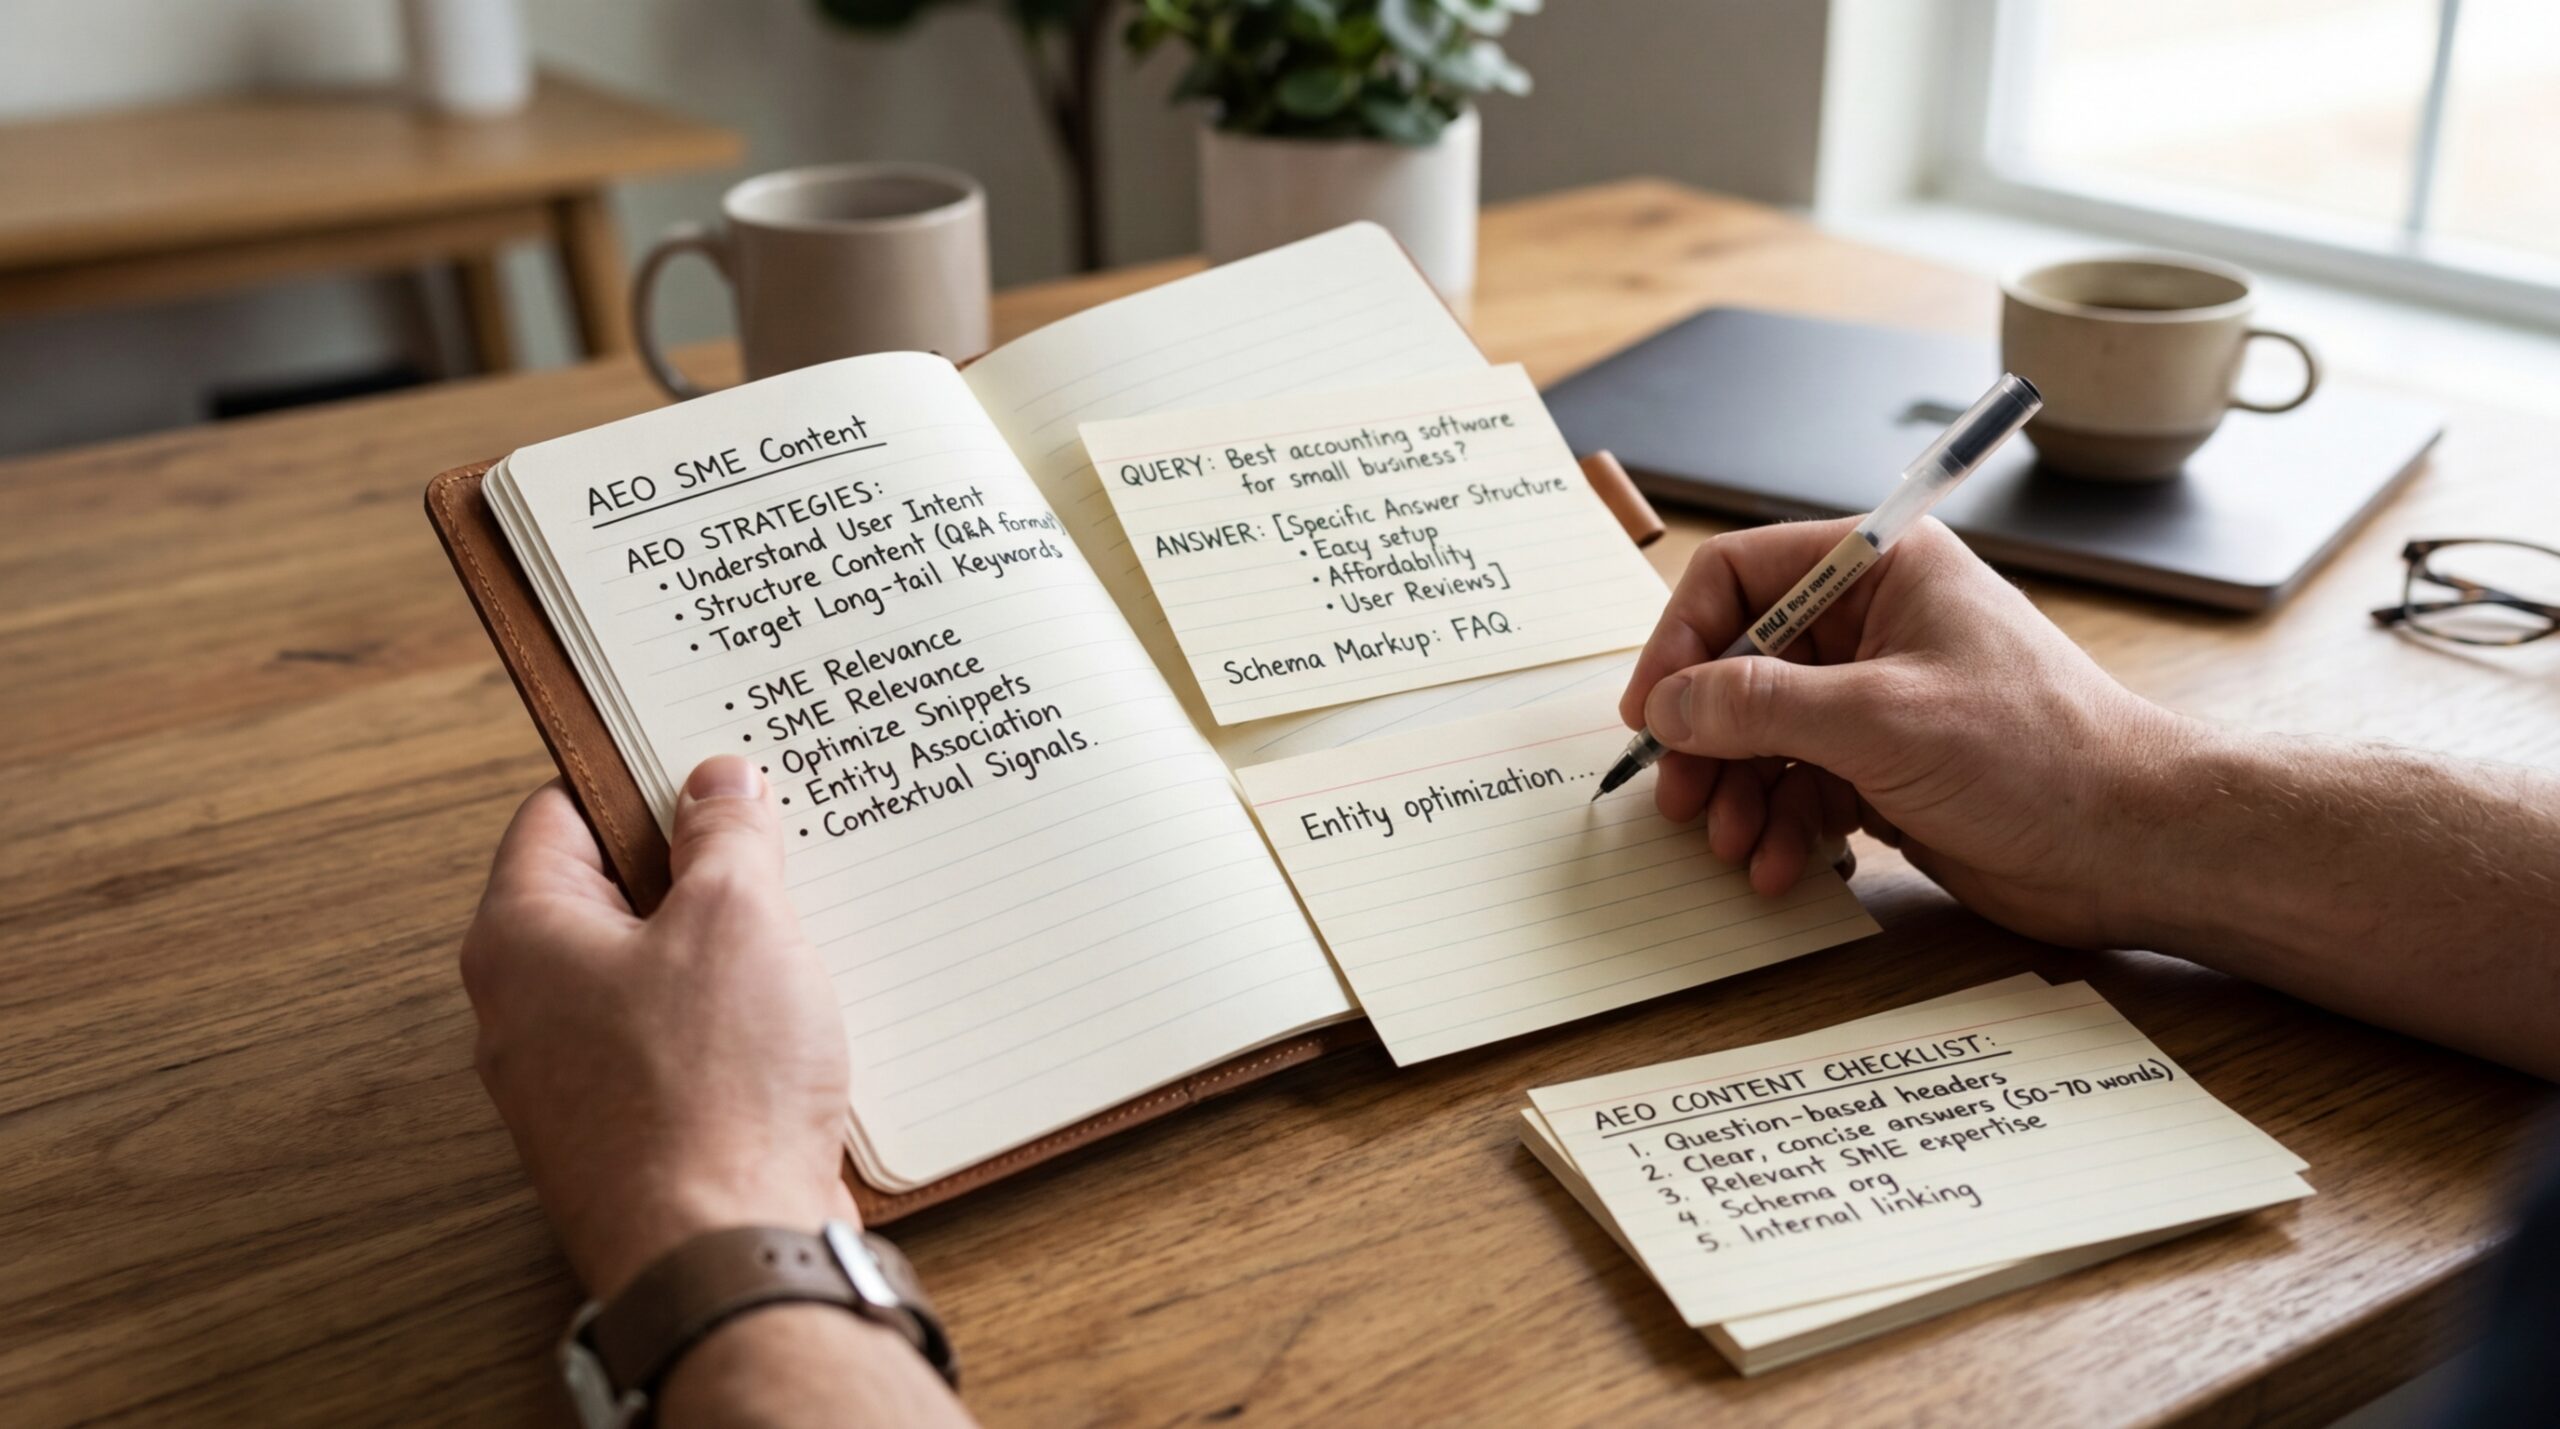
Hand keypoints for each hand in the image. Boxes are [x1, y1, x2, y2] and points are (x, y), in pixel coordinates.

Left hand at [460, 756, 856, 1298]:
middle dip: (698, 862)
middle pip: (613, 892)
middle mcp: (529, 1009)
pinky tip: (802, 1009)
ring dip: (727, 945)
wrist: (726, 1252)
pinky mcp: (637, 1132)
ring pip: (654, 973)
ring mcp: (578, 1079)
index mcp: (522, 938)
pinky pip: (682, 1044)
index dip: (638, 774)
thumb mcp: (736, 919)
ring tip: (804, 915)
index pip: (561, 813)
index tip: (705, 754)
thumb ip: (726, 837)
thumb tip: (719, 784)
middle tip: (775, 828)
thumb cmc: (711, 1090)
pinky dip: (736, 1018)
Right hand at [1620, 517, 2195, 947]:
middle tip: (1679, 799)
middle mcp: (1874, 626)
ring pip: (1763, 735)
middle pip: (1740, 666)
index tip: (1651, 712)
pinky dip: (1779, 826)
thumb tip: (1668, 707)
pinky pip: (1800, 787)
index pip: (1740, 575)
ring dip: (1738, 793)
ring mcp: (1878, 701)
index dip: (1682, 640)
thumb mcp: (1879, 719)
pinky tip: (1778, 867)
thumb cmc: (2038, 754)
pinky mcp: (1887, 769)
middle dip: (1706, 737)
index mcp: (1881, 571)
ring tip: (1732, 845)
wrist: (2132, 845)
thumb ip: (1759, 707)